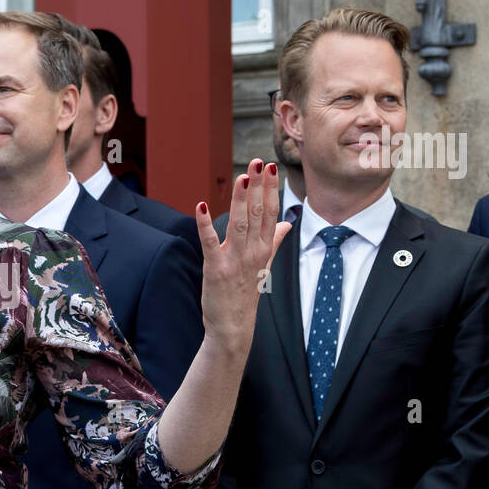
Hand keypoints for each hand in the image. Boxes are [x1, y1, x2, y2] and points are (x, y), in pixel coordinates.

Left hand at [195, 160, 291, 355]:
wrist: (233, 326)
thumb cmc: (245, 294)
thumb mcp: (264, 266)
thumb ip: (275, 241)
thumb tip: (287, 223)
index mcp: (264, 249)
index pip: (271, 213)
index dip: (271, 189)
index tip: (271, 168)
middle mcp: (253, 252)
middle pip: (257, 213)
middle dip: (258, 186)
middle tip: (258, 162)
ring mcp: (235, 260)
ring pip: (239, 223)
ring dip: (239, 199)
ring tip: (242, 176)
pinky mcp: (215, 268)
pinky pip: (210, 242)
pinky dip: (204, 224)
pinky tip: (201, 205)